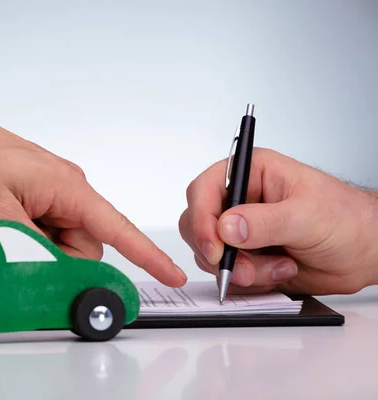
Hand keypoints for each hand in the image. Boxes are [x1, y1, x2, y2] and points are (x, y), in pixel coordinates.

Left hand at [0, 95, 186, 286]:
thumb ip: (32, 250)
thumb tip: (61, 274)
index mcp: (67, 187)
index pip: (117, 227)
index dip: (147, 254)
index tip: (172, 273)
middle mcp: (68, 190)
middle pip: (85, 246)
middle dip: (55, 259)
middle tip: (16, 245)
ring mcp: (54, 195)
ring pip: (64, 244)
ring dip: (38, 249)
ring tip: (4, 228)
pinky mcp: (40, 200)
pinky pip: (48, 234)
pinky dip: (31, 240)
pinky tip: (6, 225)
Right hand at [179, 147, 377, 294]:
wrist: (366, 252)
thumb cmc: (347, 220)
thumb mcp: (308, 217)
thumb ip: (266, 222)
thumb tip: (227, 227)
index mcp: (251, 173)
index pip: (204, 190)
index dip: (201, 219)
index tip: (215, 248)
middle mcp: (240, 200)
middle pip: (198, 224)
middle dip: (220, 253)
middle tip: (245, 267)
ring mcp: (240, 230)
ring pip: (211, 255)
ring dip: (243, 270)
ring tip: (280, 266)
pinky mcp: (246, 256)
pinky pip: (228, 274)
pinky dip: (252, 281)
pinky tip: (281, 271)